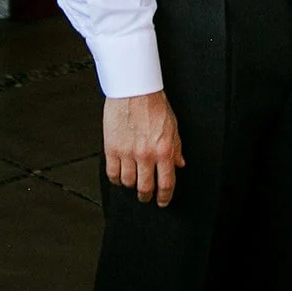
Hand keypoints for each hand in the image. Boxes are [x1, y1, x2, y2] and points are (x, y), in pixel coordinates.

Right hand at [103, 90, 184, 205]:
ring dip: (131, 186)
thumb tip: (179, 164)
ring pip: (128, 183)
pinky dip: (116, 179)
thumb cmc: (154, 103)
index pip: (166, 183)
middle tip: (146, 195)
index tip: (162, 201)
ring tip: (133, 181)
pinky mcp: (112, 149)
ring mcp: (127, 153)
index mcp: (164, 149)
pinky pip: (113, 174)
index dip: (164, 197)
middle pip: (145, 188)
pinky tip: (120, 175)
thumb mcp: (173, 125)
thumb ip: (176, 147)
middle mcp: (146, 154)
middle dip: (147, 195)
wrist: (134, 89)